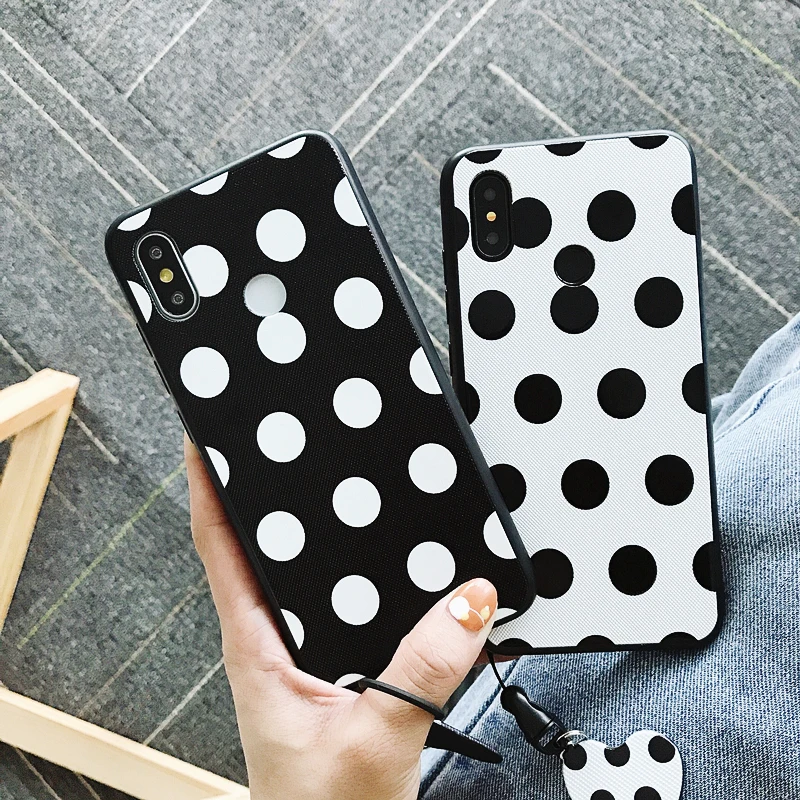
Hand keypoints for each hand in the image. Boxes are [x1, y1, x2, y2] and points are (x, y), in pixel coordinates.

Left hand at [185, 435, 498, 799]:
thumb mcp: (374, 742)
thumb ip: (422, 674)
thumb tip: (469, 601)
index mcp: (256, 648)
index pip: (219, 544)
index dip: (209, 483)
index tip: (212, 431)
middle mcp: (275, 641)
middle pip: (265, 544)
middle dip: (274, 488)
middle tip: (294, 437)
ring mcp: (306, 654)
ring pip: (310, 571)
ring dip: (322, 527)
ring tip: (345, 479)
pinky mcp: (339, 668)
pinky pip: (349, 601)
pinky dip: (366, 571)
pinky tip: (396, 559)